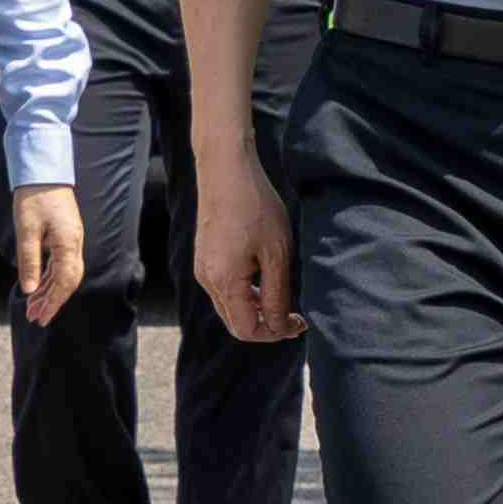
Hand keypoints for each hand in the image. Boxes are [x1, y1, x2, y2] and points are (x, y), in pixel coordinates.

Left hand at [8, 185, 85, 326]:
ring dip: (49, 292)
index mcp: (69, 243)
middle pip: (68, 281)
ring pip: (64, 274)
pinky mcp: (65, 238)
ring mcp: (71, 241)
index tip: (40, 317)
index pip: (64, 281)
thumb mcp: (26, 229)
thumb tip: (29, 290)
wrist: (44, 172)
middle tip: (35, 318)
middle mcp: (75, 244)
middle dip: (52, 302)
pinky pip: (60, 265)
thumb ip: (29, 260)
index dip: (53, 302)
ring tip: (33, 308)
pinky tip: (38, 289)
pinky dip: (49, 279)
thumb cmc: (34, 197)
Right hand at [195, 143, 298, 343]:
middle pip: (235, 323)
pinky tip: (263, 275)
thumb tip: (280, 326)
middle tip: (295, 313)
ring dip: (256, 309)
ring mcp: (203, 269)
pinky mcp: (204, 258)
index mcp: (225, 281)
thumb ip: (278, 295)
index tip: (299, 321)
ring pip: (230, 307)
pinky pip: (224, 289)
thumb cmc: (255, 206)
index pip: (246, 330)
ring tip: (281, 291)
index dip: (275, 333)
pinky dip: (244, 294)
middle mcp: (207, 280)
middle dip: (266, 324)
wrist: (226, 170)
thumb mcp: (277, 253)